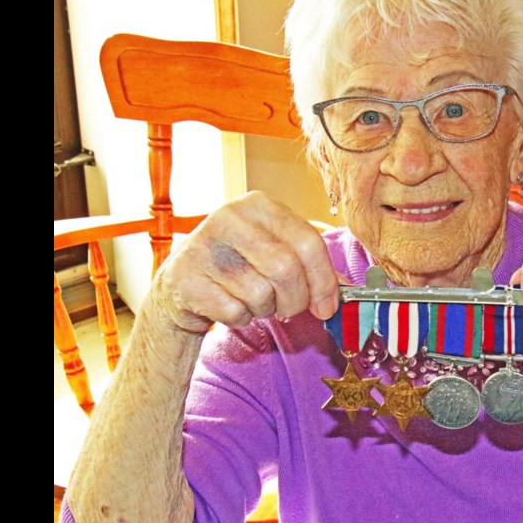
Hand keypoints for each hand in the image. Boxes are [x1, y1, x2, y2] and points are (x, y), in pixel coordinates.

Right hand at [149, 190, 340, 333]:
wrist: (182, 283)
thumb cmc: (241, 265)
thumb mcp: (274, 249)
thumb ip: (309, 262)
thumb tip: (341, 294)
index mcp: (259, 204)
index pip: (308, 241)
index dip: (324, 280)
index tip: (327, 305)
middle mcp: (228, 218)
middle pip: (286, 270)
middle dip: (296, 299)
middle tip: (290, 308)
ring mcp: (204, 248)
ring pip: (261, 295)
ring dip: (265, 309)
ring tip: (252, 299)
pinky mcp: (186, 280)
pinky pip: (235, 312)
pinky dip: (240, 318)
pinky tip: (229, 304)